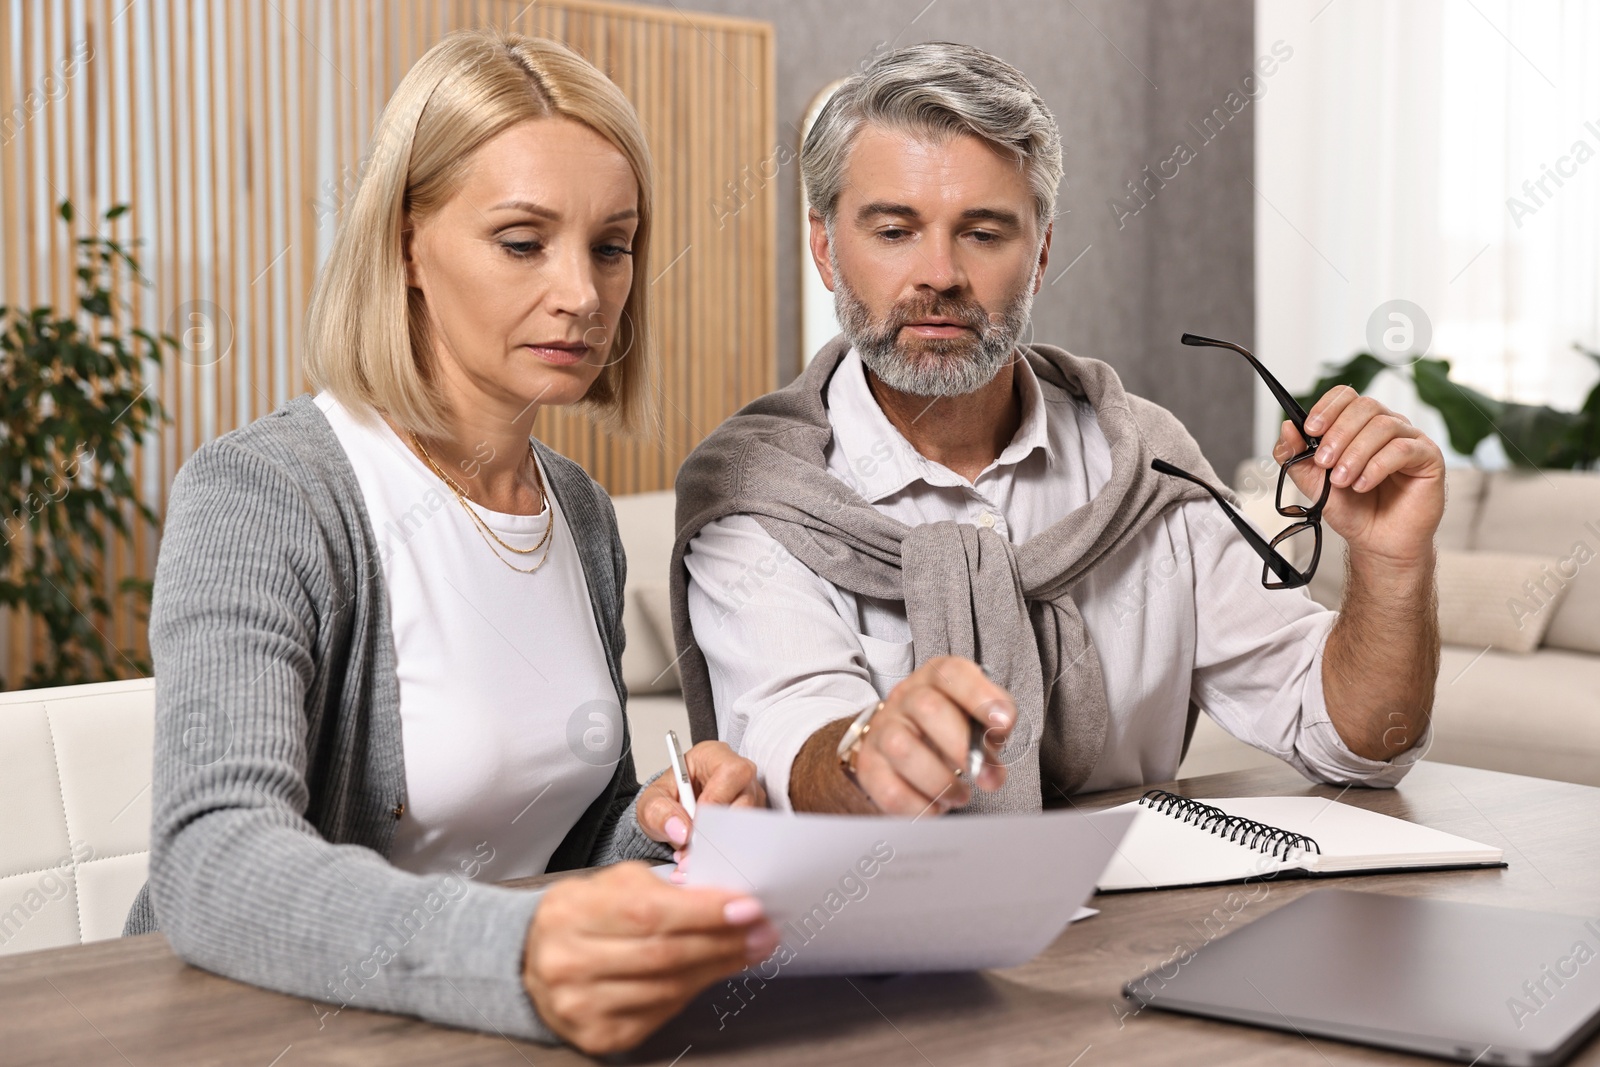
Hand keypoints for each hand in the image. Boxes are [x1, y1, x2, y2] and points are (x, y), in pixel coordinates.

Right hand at [522, 862, 778, 1053]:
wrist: (533, 960)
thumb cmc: (584, 916)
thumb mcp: (614, 884)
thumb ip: (666, 889)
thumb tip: (729, 903)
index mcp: (571, 912)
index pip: (651, 912)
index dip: (705, 912)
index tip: (748, 908)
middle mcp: (569, 961)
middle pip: (664, 955)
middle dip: (722, 942)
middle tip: (760, 932)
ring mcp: (579, 1004)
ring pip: (667, 988)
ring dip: (716, 968)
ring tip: (746, 951)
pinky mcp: (595, 1034)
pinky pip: (658, 1014)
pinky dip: (691, 992)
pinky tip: (709, 974)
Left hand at [636, 741, 764, 853]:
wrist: (669, 816)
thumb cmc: (666, 799)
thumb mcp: (651, 804)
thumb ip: (661, 814)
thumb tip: (682, 831)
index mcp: (714, 757)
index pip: (730, 772)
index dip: (717, 800)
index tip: (697, 826)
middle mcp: (739, 776)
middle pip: (746, 801)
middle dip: (719, 834)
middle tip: (693, 853)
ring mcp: (749, 798)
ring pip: (748, 826)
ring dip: (719, 849)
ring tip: (690, 861)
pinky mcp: (751, 822)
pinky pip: (746, 841)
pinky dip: (723, 856)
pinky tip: (700, 863)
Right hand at [846, 656, 1015, 815]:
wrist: (895, 742)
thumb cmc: (945, 729)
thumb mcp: (972, 718)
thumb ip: (990, 733)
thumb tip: (992, 768)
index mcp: (936, 679)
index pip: (953, 674)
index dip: (980, 697)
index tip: (1003, 724)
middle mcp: (905, 698)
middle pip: (927, 709)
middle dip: (962, 747)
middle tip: (986, 776)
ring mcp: (882, 730)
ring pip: (903, 749)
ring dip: (941, 781)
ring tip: (960, 795)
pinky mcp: (869, 765)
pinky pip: (889, 789)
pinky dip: (919, 806)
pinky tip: (937, 807)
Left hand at [1277, 387, 1444, 567]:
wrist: (1377, 542)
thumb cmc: (1353, 509)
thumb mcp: (1313, 483)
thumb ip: (1296, 457)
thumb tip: (1286, 428)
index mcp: (1359, 426)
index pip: (1346, 397)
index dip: (1327, 408)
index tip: (1310, 430)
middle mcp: (1386, 426)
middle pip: (1365, 406)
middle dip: (1338, 434)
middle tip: (1324, 462)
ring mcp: (1409, 439)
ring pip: (1383, 426)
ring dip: (1355, 453)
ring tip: (1342, 480)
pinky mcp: (1428, 457)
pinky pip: (1403, 448)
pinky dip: (1376, 466)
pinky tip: (1363, 484)